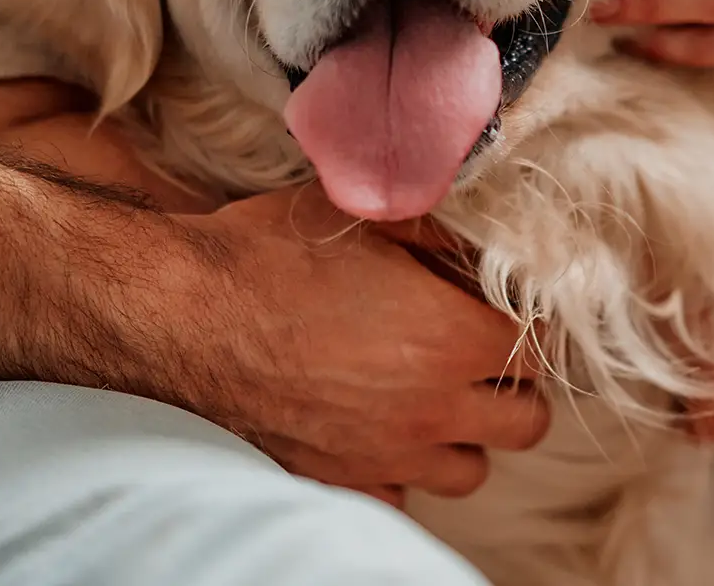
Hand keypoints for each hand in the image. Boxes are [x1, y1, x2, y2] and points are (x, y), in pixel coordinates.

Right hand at [126, 187, 548, 508]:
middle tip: (479, 353)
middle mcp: (431, 409)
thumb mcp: (363, 216)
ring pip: (471, 470)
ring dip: (466, 434)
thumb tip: (481, 242)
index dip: (523, 320)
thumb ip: (439, 230)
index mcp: (451, 337)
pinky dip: (404, 468)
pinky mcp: (339, 482)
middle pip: (526, 421)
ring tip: (433, 393)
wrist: (179, 314)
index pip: (534, 345)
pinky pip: (403, 496)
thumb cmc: (268, 255)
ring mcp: (387, 456)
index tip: (500, 306)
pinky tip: (378, 426)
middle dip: (513, 385)